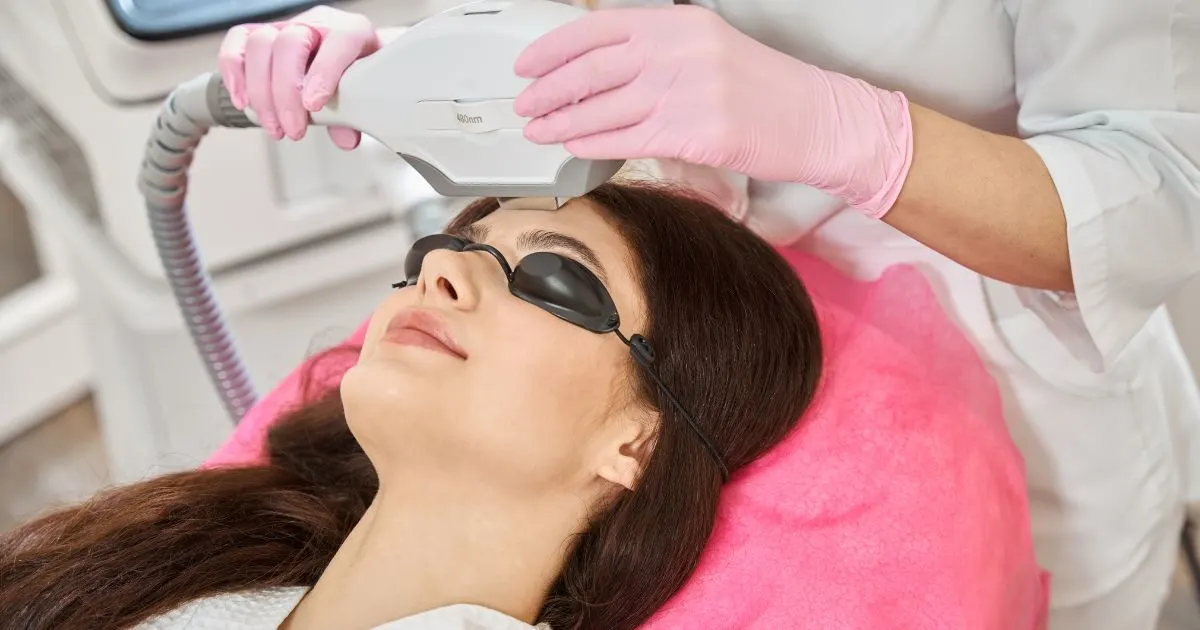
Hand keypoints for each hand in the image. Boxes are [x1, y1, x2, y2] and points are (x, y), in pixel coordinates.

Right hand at [218, 6, 380, 148]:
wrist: (346, 59)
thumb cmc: (353, 73)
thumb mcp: (364, 92)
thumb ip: (353, 114)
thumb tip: (345, 138)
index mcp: (349, 31)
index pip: (338, 41)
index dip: (323, 74)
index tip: (313, 105)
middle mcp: (314, 24)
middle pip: (290, 44)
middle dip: (286, 94)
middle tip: (293, 130)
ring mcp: (283, 27)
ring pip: (260, 45)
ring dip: (261, 92)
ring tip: (273, 126)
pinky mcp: (258, 35)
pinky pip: (236, 43)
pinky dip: (233, 73)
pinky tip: (243, 102)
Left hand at [513, 5, 913, 217]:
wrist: (815, 119)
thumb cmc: (763, 90)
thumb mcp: (708, 49)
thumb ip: (657, 52)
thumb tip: (599, 68)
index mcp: (679, 24)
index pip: (598, 29)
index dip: (553, 48)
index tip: (527, 65)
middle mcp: (680, 52)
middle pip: (592, 68)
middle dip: (548, 89)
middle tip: (524, 103)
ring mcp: (687, 92)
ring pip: (604, 106)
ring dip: (561, 120)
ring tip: (538, 130)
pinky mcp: (695, 134)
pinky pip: (627, 138)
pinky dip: (591, 142)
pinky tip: (572, 146)